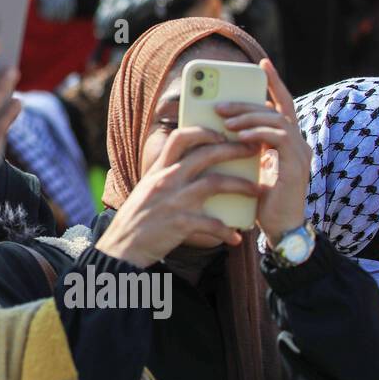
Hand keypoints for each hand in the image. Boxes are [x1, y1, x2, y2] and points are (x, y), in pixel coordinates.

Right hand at [94, 127, 262, 267]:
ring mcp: (174, 201)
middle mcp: (166, 181)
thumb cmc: (136, 219)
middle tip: (253, 150)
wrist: (121, 247)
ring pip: (215, 183)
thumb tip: (196, 170)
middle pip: (205, 154)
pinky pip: (212, 224)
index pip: (180, 138)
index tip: (222, 135)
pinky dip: (226, 231)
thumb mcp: (147, 190)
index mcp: (158, 171)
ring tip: (257, 191)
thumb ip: (167, 177)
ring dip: (241, 185)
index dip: (203, 132)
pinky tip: (235, 238)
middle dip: (233, 150)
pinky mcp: (180, 224)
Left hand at [216, 58, 311, 238]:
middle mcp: (298, 143)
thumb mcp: (249, 166)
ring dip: (249, 117)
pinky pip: (279, 139)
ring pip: (277, 120)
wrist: (279, 229)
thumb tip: (222, 126)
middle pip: (276, 109)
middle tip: (220, 104)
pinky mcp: (296, 166)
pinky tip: (238, 136)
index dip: (274, 83)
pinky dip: (257, 134)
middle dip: (247, 103)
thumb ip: (244, 145)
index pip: (283, 105)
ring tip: (225, 120)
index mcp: (288, 141)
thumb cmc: (261, 199)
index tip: (262, 63)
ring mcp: (300, 153)